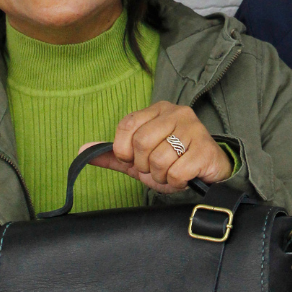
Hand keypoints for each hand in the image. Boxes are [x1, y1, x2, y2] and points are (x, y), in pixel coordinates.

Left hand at [83, 101, 232, 193]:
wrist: (209, 172)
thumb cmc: (173, 162)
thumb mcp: (140, 158)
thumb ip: (113, 154)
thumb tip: (82, 151)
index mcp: (158, 110)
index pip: (127, 125)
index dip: (124, 150)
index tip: (133, 160)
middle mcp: (177, 113)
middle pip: (141, 142)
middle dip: (143, 165)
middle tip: (154, 169)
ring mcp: (194, 129)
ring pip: (159, 159)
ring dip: (160, 176)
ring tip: (170, 172)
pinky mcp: (205, 149)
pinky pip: (176, 172)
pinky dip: (176, 182)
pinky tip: (184, 177)